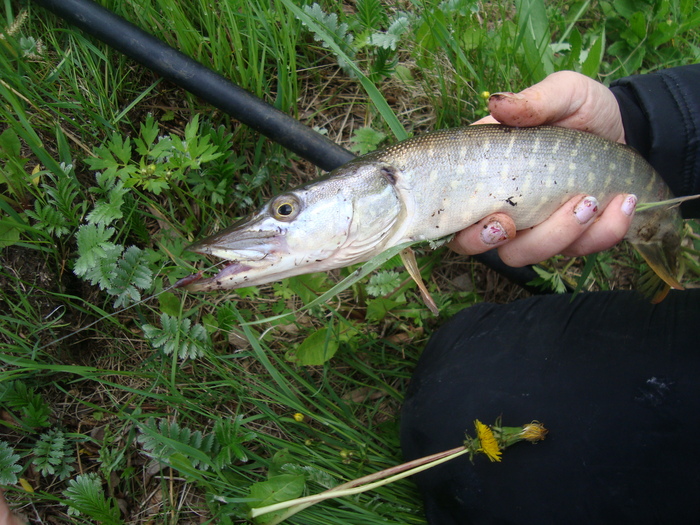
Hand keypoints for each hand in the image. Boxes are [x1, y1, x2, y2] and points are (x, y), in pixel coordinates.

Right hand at [449, 71, 637, 265]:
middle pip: (477, 245)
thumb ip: (532, 101)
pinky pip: (579, 251)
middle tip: (520, 221)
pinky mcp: (570, 238)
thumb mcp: (562, 93)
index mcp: (486, 171)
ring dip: (558, 235)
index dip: (461, 227)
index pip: (451, 210)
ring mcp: (534, 225)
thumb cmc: (584, 109)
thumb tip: (497, 102)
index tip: (496, 217)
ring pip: (527, 255)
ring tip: (591, 200)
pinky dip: (603, 232)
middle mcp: (502, 204)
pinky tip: (622, 203)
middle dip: (500, 243)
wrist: (629, 128)